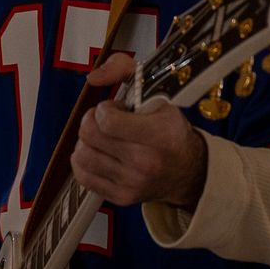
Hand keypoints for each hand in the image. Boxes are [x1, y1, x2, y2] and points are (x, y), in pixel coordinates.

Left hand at [70, 52, 207, 207]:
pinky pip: (83, 176)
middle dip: (92, 121)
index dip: (104, 109)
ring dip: (86, 141)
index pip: (107, 121)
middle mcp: (144, 163)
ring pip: (82, 156)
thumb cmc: (170, 131)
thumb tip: (93, 77)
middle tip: (106, 121)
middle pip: (90, 136)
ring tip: (102, 138)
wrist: (188, 171)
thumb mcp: (159, 94)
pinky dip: (84, 161)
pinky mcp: (120, 198)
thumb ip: (125, 70)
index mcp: (158, 135)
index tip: (115, 108)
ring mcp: (131, 183)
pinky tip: (98, 153)